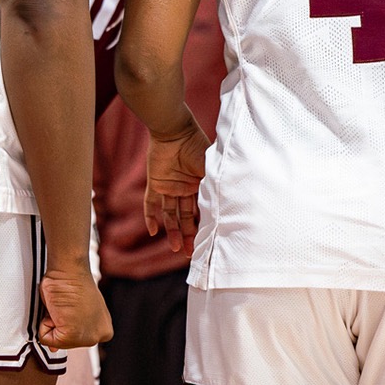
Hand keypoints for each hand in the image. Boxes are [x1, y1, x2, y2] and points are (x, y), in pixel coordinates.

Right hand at [37, 267, 111, 350]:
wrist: (70, 270)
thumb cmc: (71, 283)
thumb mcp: (75, 310)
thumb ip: (68, 330)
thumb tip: (53, 348)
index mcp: (104, 329)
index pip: (76, 337)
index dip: (67, 321)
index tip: (72, 306)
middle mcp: (100, 336)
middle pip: (66, 342)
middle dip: (58, 324)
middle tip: (64, 305)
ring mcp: (87, 338)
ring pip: (55, 341)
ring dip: (51, 323)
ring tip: (61, 306)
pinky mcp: (71, 336)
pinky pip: (45, 338)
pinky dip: (44, 324)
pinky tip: (56, 309)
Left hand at [143, 117, 209, 252]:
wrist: (174, 130)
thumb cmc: (196, 146)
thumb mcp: (211, 168)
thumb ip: (216, 185)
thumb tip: (234, 202)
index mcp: (200, 185)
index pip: (202, 210)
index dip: (203, 226)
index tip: (207, 242)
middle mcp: (185, 188)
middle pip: (186, 216)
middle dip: (188, 235)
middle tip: (190, 254)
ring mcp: (170, 186)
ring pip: (170, 214)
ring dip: (172, 231)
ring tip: (175, 248)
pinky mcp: (155, 182)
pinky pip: (151, 202)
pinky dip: (151, 216)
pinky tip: (153, 231)